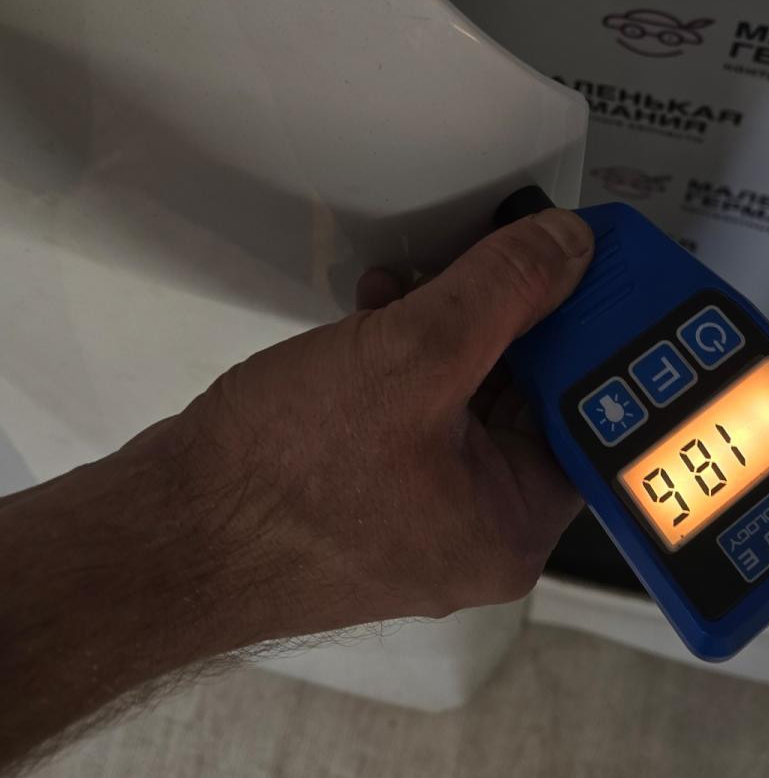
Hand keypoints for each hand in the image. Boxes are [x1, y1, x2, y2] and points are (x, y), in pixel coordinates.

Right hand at [173, 207, 594, 641]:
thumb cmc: (277, 481)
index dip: (593, 331)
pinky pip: (422, 403)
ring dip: (455, 321)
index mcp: (513, 523)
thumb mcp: (412, 356)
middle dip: (511, 316)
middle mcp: (477, 526)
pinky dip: (410, 348)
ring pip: (473, 391)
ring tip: (425, 277)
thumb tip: (570, 248)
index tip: (590, 269)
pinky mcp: (375, 484)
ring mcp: (423, 508)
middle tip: (503, 254)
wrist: (166, 529)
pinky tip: (382, 306)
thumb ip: (503, 291)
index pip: (593, 414)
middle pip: (534, 395)